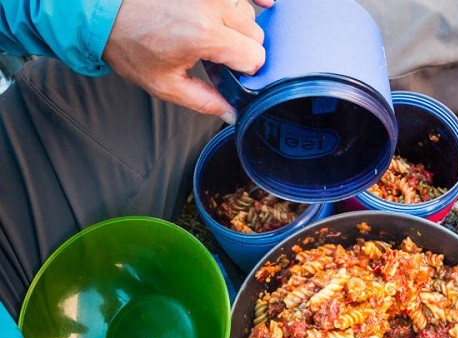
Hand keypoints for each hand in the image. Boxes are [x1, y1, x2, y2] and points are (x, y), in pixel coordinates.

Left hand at [102, 0, 273, 120]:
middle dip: (243, 51)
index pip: (254, 57)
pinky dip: (254, 0)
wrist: (103, 10)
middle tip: (218, 58)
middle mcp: (211, 8)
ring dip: (239, 28)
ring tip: (215, 35)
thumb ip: (204, 101)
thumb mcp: (164, 84)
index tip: (231, 75)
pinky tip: (262, 5)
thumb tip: (231, 113)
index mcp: (203, 36)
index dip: (246, 71)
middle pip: (255, 35)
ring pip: (248, 14)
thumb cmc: (129, 44)